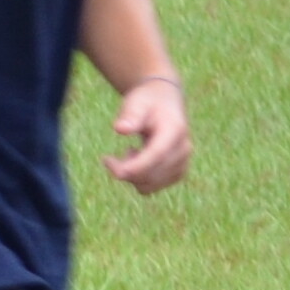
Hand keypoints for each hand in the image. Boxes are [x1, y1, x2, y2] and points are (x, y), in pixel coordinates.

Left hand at [101, 72, 189, 192]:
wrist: (165, 104)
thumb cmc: (147, 102)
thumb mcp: (136, 102)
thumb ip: (130, 115)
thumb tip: (120, 129)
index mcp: (175, 130)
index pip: (157, 154)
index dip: (136, 166)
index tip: (113, 168)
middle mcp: (183, 150)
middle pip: (151, 174)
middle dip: (125, 170)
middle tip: (107, 159)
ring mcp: (182, 164)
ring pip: (149, 185)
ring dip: (131, 175)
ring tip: (129, 152)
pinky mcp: (176, 174)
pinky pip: (151, 188)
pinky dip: (138, 179)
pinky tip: (137, 160)